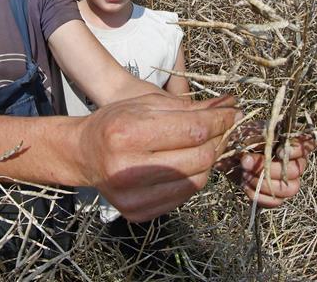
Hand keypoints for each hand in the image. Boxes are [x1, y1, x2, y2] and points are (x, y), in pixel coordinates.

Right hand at [78, 93, 237, 221]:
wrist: (83, 154)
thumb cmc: (115, 122)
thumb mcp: (147, 104)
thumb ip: (188, 106)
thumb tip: (228, 105)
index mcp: (128, 133)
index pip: (192, 130)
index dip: (219, 122)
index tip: (233, 114)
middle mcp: (128, 168)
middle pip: (199, 157)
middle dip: (217, 140)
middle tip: (222, 129)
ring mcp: (133, 196)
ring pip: (196, 180)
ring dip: (208, 161)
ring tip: (205, 145)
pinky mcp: (138, 213)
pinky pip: (183, 196)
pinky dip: (192, 178)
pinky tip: (186, 164)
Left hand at [237, 136, 314, 207]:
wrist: (225, 153)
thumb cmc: (240, 139)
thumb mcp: (250, 132)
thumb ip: (264, 137)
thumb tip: (275, 147)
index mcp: (290, 143)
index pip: (307, 145)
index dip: (296, 151)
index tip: (278, 152)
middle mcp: (293, 162)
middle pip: (296, 170)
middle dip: (270, 169)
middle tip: (246, 162)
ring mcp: (285, 181)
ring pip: (290, 189)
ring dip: (264, 183)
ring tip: (245, 175)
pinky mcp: (273, 195)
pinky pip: (276, 202)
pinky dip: (259, 196)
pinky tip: (246, 186)